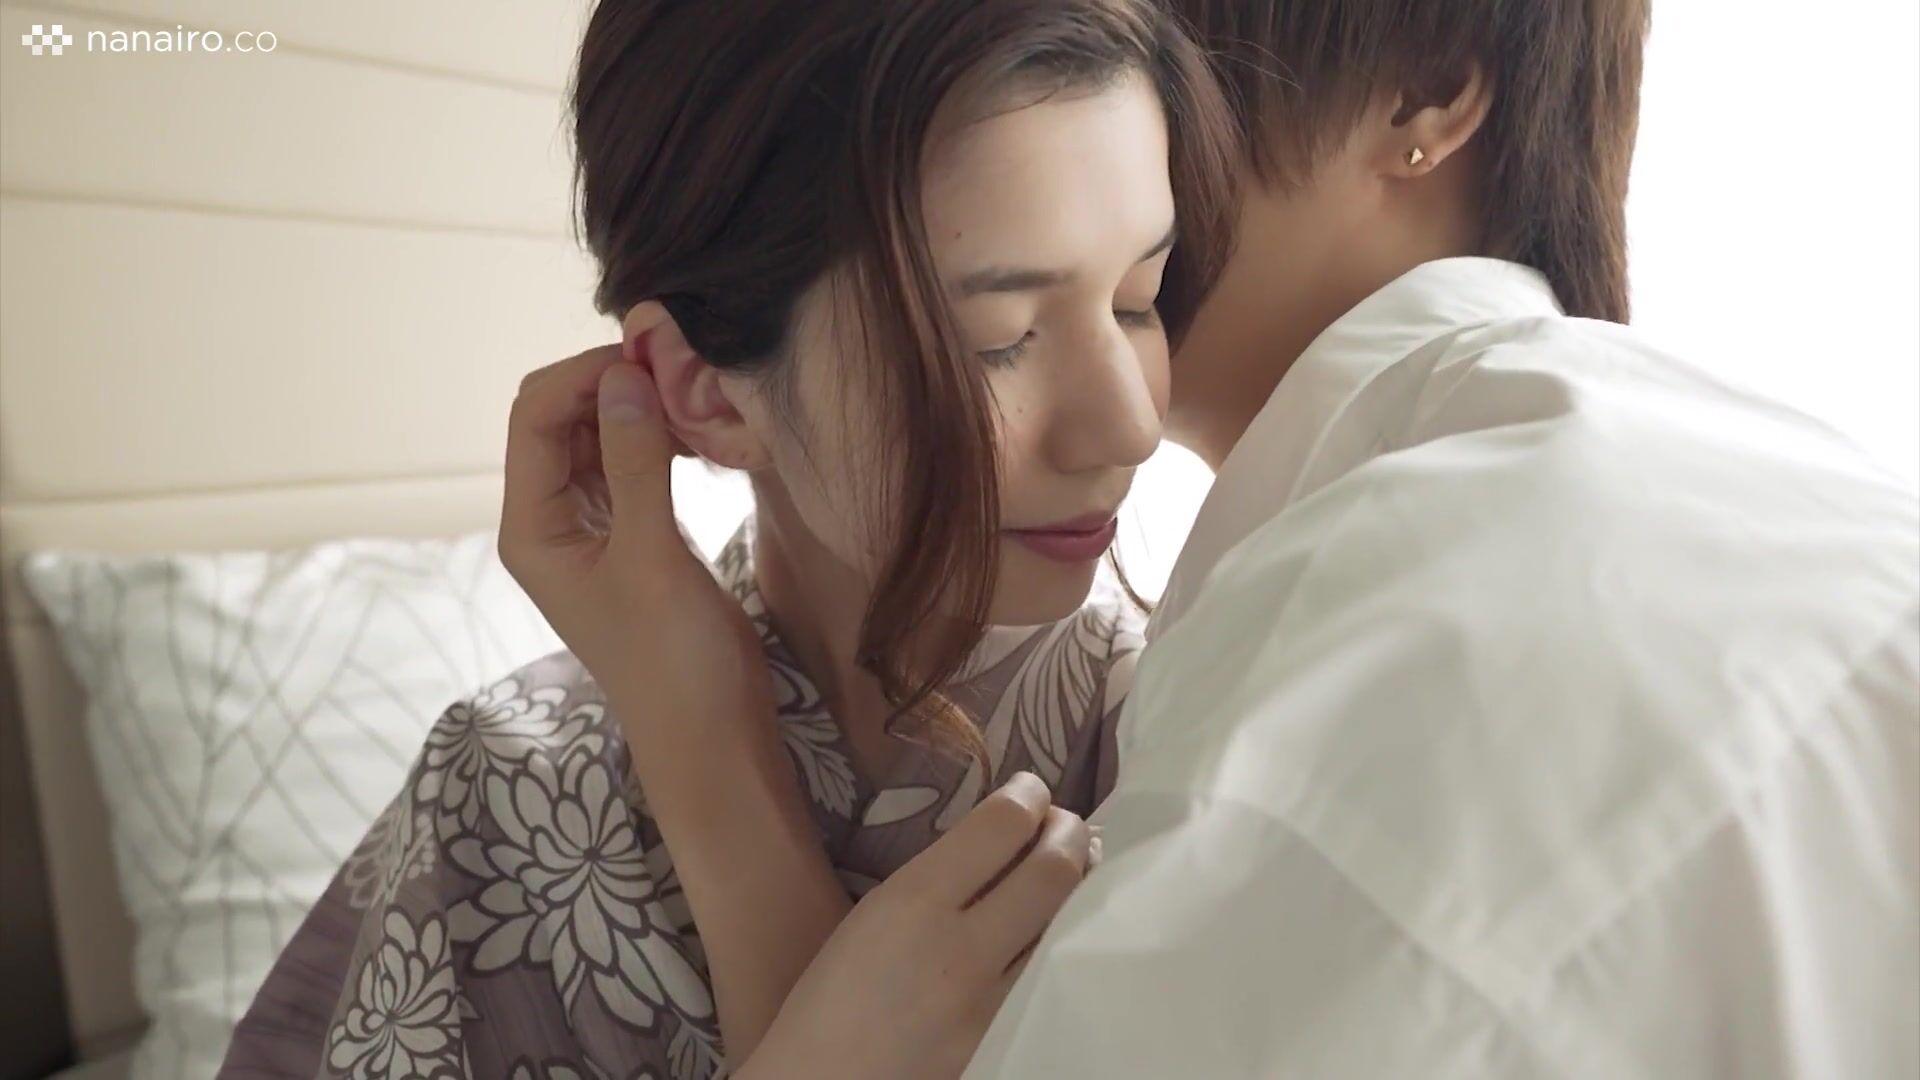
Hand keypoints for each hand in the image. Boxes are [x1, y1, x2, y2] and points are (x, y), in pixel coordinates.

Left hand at [497, 339, 770, 734]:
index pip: (536, 417)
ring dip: (641, 408)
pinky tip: (700, 433)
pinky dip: (660, 439)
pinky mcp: (632, 535)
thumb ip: (636, 462)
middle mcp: (549, 520)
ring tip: (698, 396)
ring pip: (600, 438)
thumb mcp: (652, 556)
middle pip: (562, 419)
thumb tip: (624, 373)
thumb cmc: (674, 659)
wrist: (712, 736)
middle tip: (683, 369)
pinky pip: (632, 464)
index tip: (652, 355)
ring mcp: (591, 527)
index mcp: (531, 527)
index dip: (585, 374)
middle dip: (614, 384)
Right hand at [744, 773, 1094, 1079]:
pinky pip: (1052, 972)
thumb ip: (936, 877)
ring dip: (1080, 884)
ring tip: (1076, 867)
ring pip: (1069, 922)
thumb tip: (1001, 841)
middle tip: (1066, 826)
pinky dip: (1064, 939)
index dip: (1030, 795)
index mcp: (912, 902)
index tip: (1033, 791)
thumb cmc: (830, 998)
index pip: (1003, 825)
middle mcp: (961, 947)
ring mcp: (993, 1002)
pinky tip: (1061, 927)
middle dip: (1070, 832)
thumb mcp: (872, 916)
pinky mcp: (1008, 1039)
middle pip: (1054, 868)